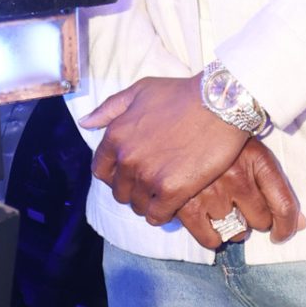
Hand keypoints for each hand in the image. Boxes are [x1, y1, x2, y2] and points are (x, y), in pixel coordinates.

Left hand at [81, 75, 266, 227]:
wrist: (219, 104)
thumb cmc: (182, 94)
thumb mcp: (140, 90)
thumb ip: (110, 108)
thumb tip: (85, 123)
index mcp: (116, 135)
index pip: (101, 170)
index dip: (114, 175)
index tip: (129, 174)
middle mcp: (127, 159)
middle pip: (119, 192)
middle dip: (132, 190)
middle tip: (150, 185)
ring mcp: (148, 176)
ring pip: (137, 205)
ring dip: (148, 203)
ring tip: (163, 195)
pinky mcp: (172, 190)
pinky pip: (157, 215)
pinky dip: (162, 215)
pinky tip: (172, 206)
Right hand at [176, 140, 304, 249]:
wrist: (182, 125)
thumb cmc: (221, 143)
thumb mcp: (253, 153)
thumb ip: (278, 188)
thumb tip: (301, 225)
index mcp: (257, 158)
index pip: (284, 204)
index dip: (286, 227)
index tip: (280, 235)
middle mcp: (236, 174)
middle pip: (260, 221)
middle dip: (253, 220)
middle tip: (240, 207)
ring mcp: (210, 189)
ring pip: (235, 232)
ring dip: (231, 227)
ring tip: (220, 209)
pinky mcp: (185, 204)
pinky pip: (209, 238)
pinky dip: (211, 236)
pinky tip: (206, 221)